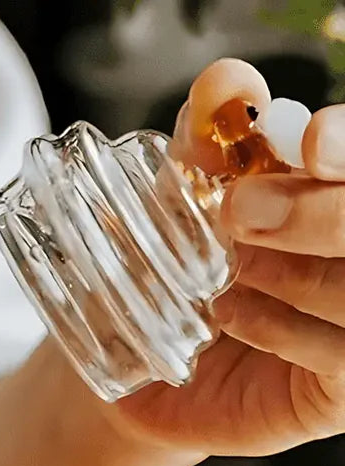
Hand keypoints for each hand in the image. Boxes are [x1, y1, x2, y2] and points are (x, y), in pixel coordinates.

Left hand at [111, 59, 344, 457]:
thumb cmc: (179, 284)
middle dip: (320, 209)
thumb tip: (224, 81)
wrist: (149, 376)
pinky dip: (283, 329)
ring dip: (295, 271)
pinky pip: (342, 355)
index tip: (308, 141)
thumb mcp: (184, 210)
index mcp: (337, 197)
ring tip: (230, 271)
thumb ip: (209, 148)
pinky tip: (232, 316)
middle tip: (240, 211)